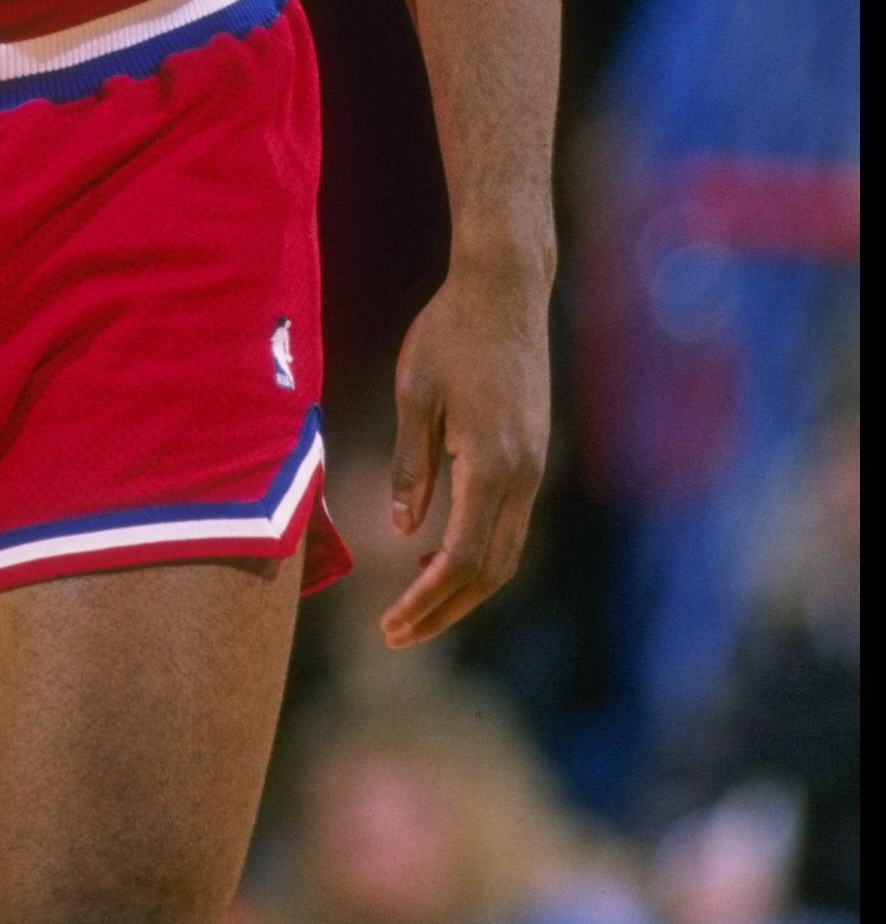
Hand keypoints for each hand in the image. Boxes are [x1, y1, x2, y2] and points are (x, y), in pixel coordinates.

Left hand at [381, 249, 549, 648]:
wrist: (505, 288)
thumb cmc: (450, 332)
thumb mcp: (416, 393)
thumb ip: (411, 466)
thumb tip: (405, 533)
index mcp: (493, 464)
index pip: (461, 559)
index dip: (426, 601)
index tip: (390, 626)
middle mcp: (523, 475)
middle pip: (490, 571)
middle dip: (443, 610)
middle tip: (394, 635)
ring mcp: (534, 466)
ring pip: (505, 552)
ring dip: (461, 587)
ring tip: (411, 605)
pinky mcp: (534, 454)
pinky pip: (509, 523)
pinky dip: (475, 552)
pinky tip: (436, 553)